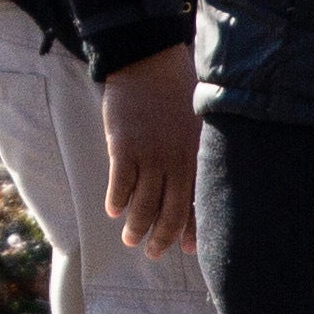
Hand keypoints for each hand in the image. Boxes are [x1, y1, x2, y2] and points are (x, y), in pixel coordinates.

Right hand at [101, 42, 202, 257]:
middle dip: (161, 239)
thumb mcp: (199, 121)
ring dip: (135, 228)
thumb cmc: (177, 89)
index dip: (190, 231)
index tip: (185, 248)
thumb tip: (196, 183)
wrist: (147, 61)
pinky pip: (120, 186)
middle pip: (169, 214)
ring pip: (143, 207)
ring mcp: (149, 156)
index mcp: (197, 157)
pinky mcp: (123, 148)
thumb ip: (200, 152)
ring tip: (129, 238)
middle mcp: (176, 162)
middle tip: (153, 252)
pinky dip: (116, 202)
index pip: (197, 205)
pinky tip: (113, 209)